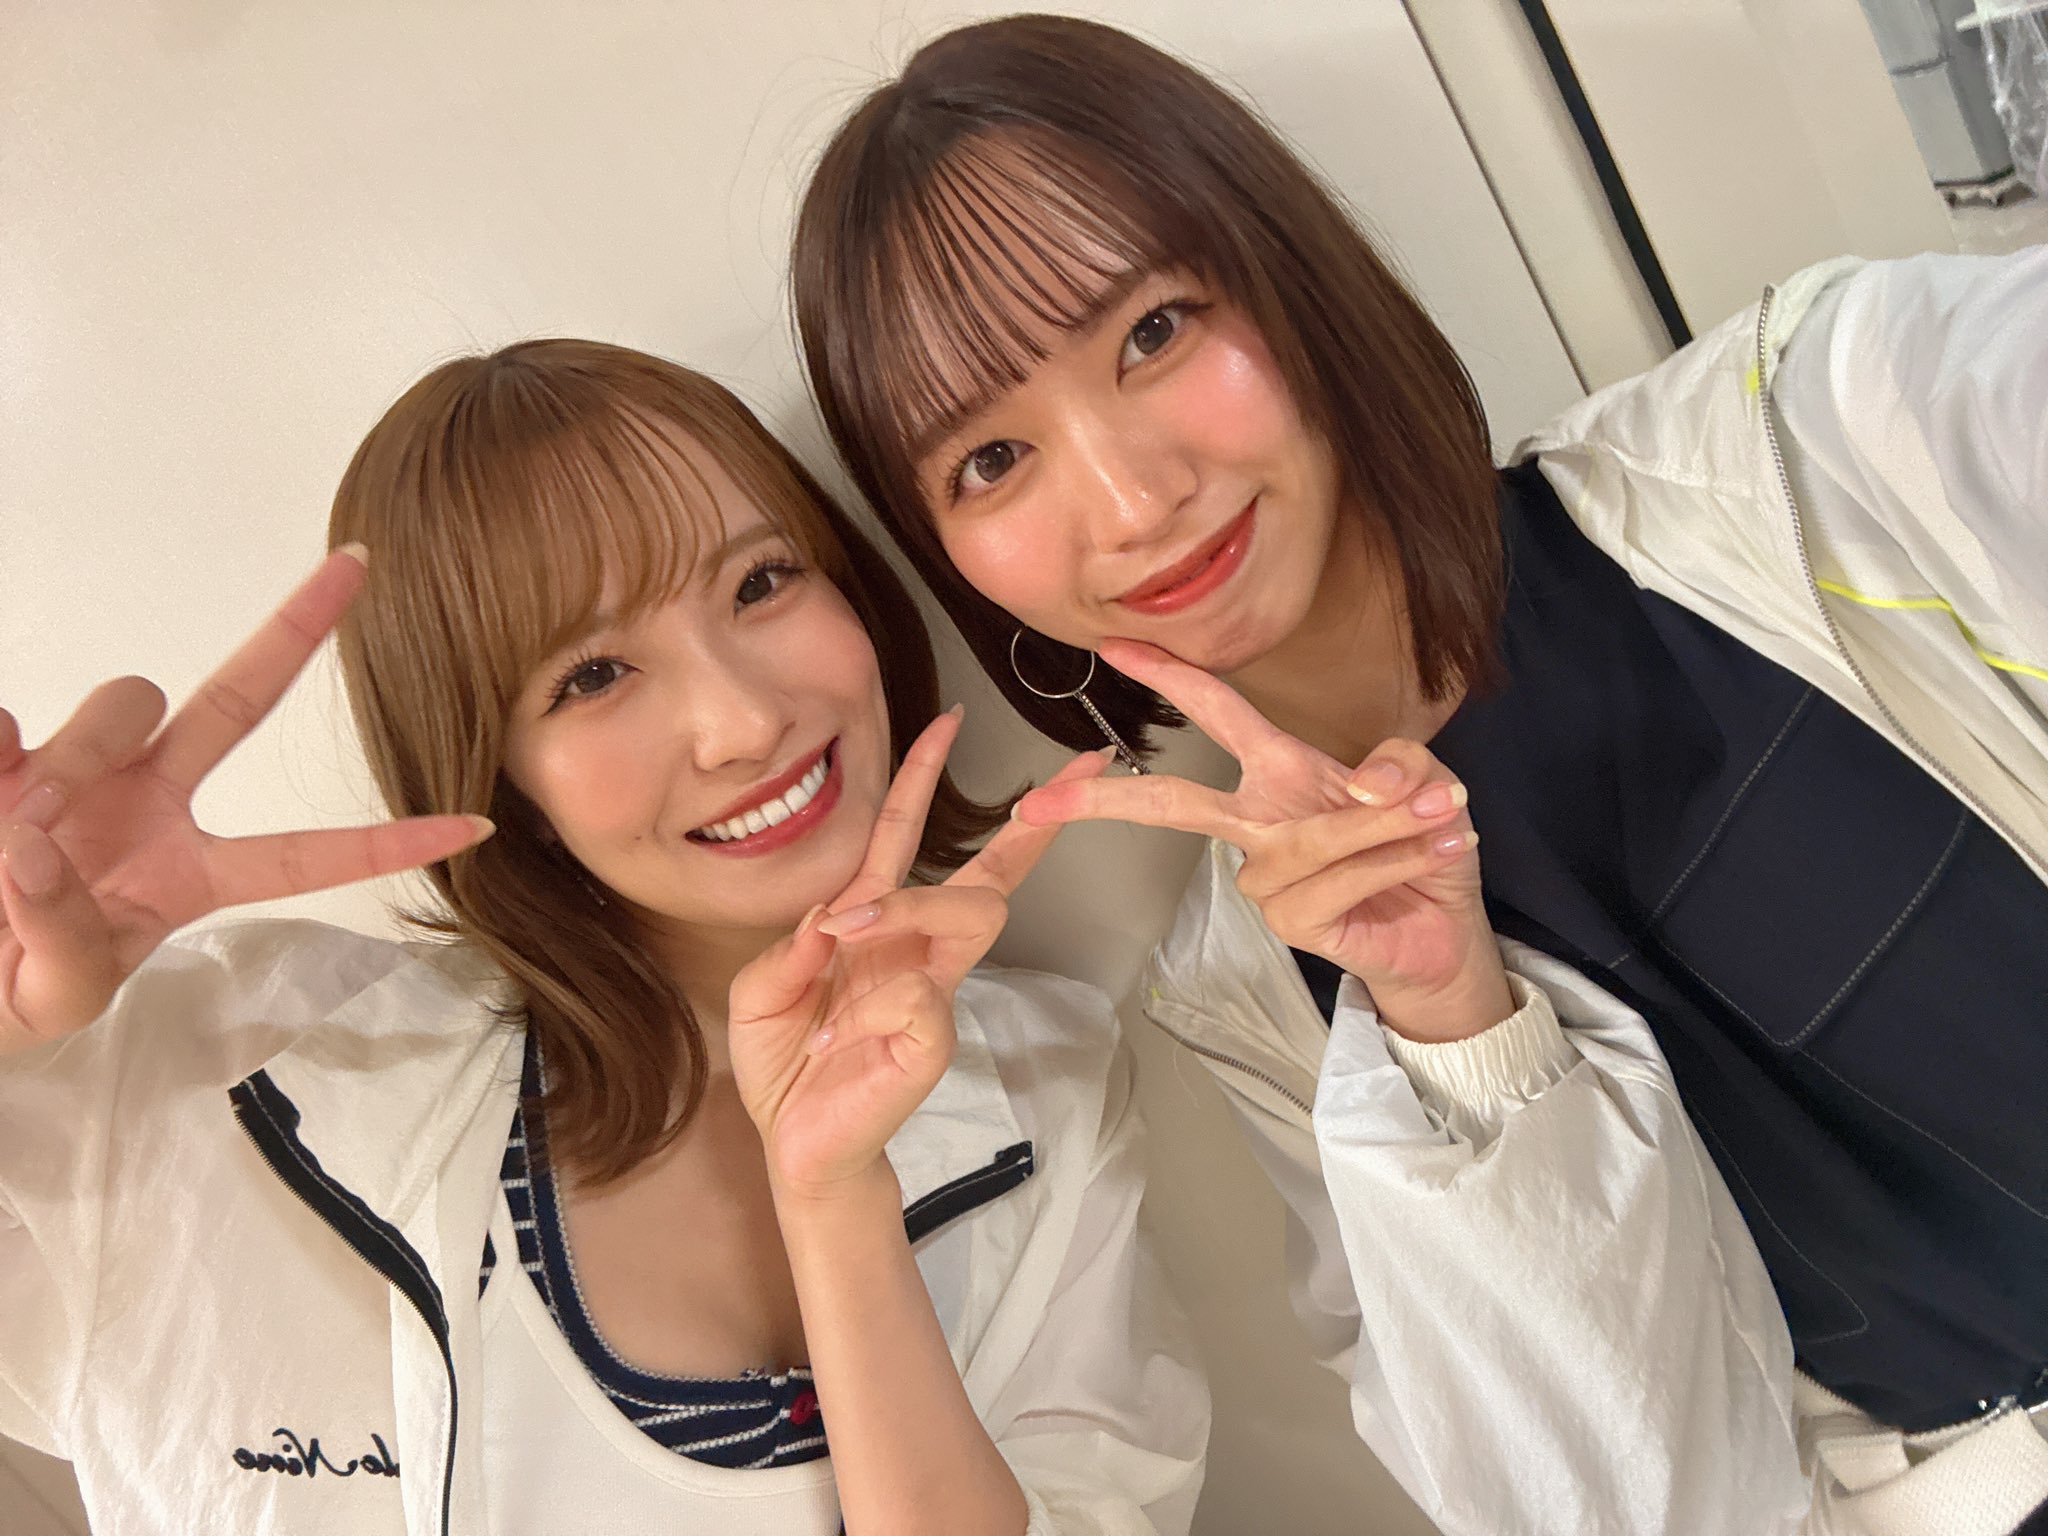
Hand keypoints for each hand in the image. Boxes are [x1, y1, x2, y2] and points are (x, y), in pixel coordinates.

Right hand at [0, 548, 493, 1053]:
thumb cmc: (3, 991)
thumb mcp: (54, 1000)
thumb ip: (67, 942)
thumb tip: (42, 845)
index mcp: (189, 874)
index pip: (305, 856)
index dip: (387, 843)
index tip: (476, 826)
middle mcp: (149, 804)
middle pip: (237, 701)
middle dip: (295, 629)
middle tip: (357, 564)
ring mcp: (80, 769)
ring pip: (128, 703)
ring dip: (84, 759)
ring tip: (18, 839)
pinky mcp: (4, 752)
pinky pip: (10, 723)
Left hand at [728, 712, 1109, 1197]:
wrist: (793, 1146)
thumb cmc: (787, 1064)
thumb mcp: (762, 989)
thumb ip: (791, 944)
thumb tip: (835, 915)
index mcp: (876, 927)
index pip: (909, 838)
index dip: (926, 778)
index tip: (951, 718)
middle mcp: (917, 952)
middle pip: (988, 878)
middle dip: (1016, 838)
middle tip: (1033, 804)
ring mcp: (933, 995)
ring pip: (973, 913)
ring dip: (908, 906)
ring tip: (851, 930)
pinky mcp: (934, 1042)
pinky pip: (923, 995)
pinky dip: (871, 1003)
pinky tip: (843, 1032)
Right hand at [1013, 640, 1511, 1041]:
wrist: (1445, 927)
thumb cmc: (1421, 843)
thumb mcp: (1427, 780)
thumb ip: (1403, 761)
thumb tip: (1366, 782)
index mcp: (1279, 770)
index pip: (1215, 710)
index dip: (1167, 674)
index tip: (1114, 645)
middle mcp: (1260, 822)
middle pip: (1175, 802)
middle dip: (1111, 799)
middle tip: (1043, 801)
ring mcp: (1268, 876)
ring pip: (1314, 837)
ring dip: (1385, 827)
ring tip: (1442, 819)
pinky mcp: (1290, 920)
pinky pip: (1339, 878)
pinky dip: (1392, 860)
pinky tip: (1426, 855)